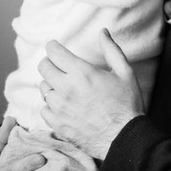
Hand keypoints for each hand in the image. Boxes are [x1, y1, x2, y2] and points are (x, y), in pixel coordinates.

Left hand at [38, 31, 142, 160]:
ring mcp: (60, 108)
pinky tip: (63, 106)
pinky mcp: (58, 124)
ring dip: (51, 85)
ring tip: (64, 88)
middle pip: (43, 67)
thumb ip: (111, 50)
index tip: (55, 48)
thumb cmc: (127, 105)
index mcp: (81, 73)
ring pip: (43, 88)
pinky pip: (44, 109)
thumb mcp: (125, 73)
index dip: (53, 47)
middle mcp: (66, 88)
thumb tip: (103, 32)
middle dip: (49, 63)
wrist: (125, 139)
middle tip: (58, 66)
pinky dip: (50, 106)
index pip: (53, 52)